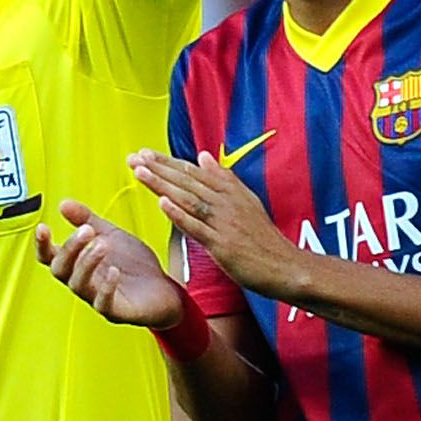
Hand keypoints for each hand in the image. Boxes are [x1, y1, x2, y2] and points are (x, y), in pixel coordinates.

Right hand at [34, 198, 188, 327]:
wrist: (165, 286)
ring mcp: (97, 299)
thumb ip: (87, 220)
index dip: (42, 245)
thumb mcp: (111, 235)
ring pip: (79, 285)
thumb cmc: (134, 265)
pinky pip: (104, 304)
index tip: (43, 227)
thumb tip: (63, 204)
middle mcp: (83, 282)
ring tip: (102, 245)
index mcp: (78, 264)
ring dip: (87, 263)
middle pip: (61, 269)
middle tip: (87, 231)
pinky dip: (106, 287)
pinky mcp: (116, 312)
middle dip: (71, 248)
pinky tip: (114, 271)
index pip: (49, 257)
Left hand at [129, 149, 301, 295]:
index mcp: (230, 192)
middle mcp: (226, 202)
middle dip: (158, 168)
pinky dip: (180, 214)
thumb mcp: (247, 201)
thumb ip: (224, 179)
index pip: (193, 172)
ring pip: (189, 199)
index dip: (168, 162)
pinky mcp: (223, 244)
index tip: (145, 153)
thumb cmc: (264, 239)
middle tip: (135, 157)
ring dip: (163, 185)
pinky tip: (163, 204)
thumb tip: (204, 156)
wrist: (285, 266)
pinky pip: (198, 227)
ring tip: (140, 172)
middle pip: (188, 181)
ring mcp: (224, 223)